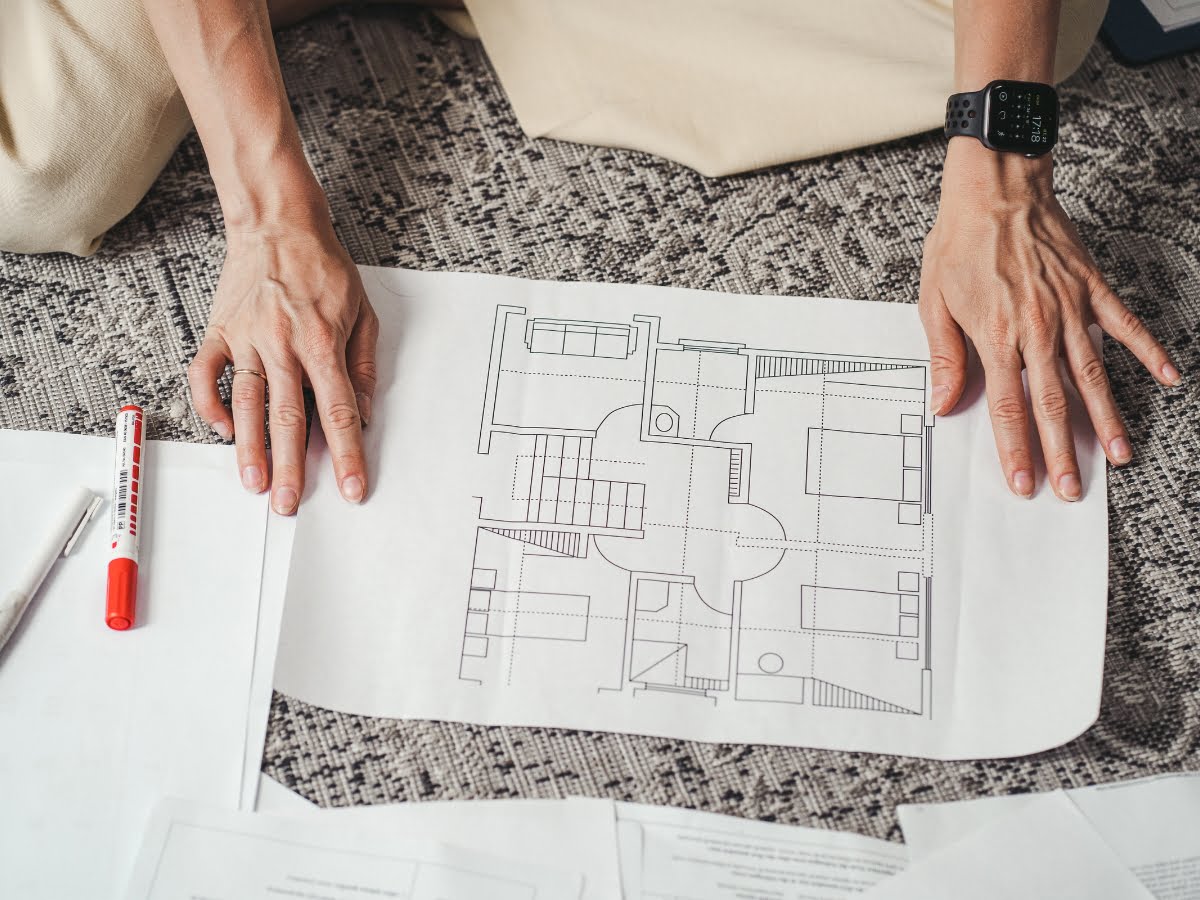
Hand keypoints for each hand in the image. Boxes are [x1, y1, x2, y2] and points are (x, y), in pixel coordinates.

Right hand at [188, 206, 378, 514]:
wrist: (278, 222)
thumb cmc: (324, 266)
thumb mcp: (362, 312)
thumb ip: (363, 365)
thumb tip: (367, 412)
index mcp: (322, 342)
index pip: (338, 411)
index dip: (346, 454)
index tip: (352, 487)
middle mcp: (282, 345)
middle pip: (287, 419)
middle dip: (290, 467)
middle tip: (290, 504)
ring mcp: (246, 339)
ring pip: (246, 404)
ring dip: (248, 449)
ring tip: (254, 485)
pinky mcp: (220, 331)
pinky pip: (206, 375)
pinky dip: (210, 405)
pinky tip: (222, 430)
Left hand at [919, 140, 1180, 500]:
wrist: (995, 187)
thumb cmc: (960, 241)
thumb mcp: (934, 301)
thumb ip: (944, 356)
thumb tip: (944, 402)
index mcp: (995, 335)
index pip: (1007, 406)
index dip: (1016, 449)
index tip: (1024, 481)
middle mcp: (1037, 328)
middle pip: (1053, 403)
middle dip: (1062, 451)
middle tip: (1071, 489)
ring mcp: (1069, 308)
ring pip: (1092, 376)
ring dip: (1106, 419)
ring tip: (1119, 456)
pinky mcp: (1091, 287)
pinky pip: (1125, 326)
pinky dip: (1147, 352)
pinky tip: (1166, 379)